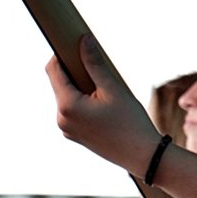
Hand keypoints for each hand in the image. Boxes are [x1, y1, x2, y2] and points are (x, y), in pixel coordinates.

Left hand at [45, 35, 160, 175]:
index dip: (61, 52)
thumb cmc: (130, 122)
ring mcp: (67, 129)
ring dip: (81, 85)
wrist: (143, 157)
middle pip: (60, 82)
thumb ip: (94, 63)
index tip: (73, 41)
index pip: (53, 70)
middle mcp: (61, 119)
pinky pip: (74, 109)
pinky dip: (84, 99)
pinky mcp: (75, 135)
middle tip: (97, 62)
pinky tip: (105, 101)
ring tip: (106, 86)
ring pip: (67, 96)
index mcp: (67, 106)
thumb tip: (83, 40)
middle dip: (75, 69)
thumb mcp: (113, 88)